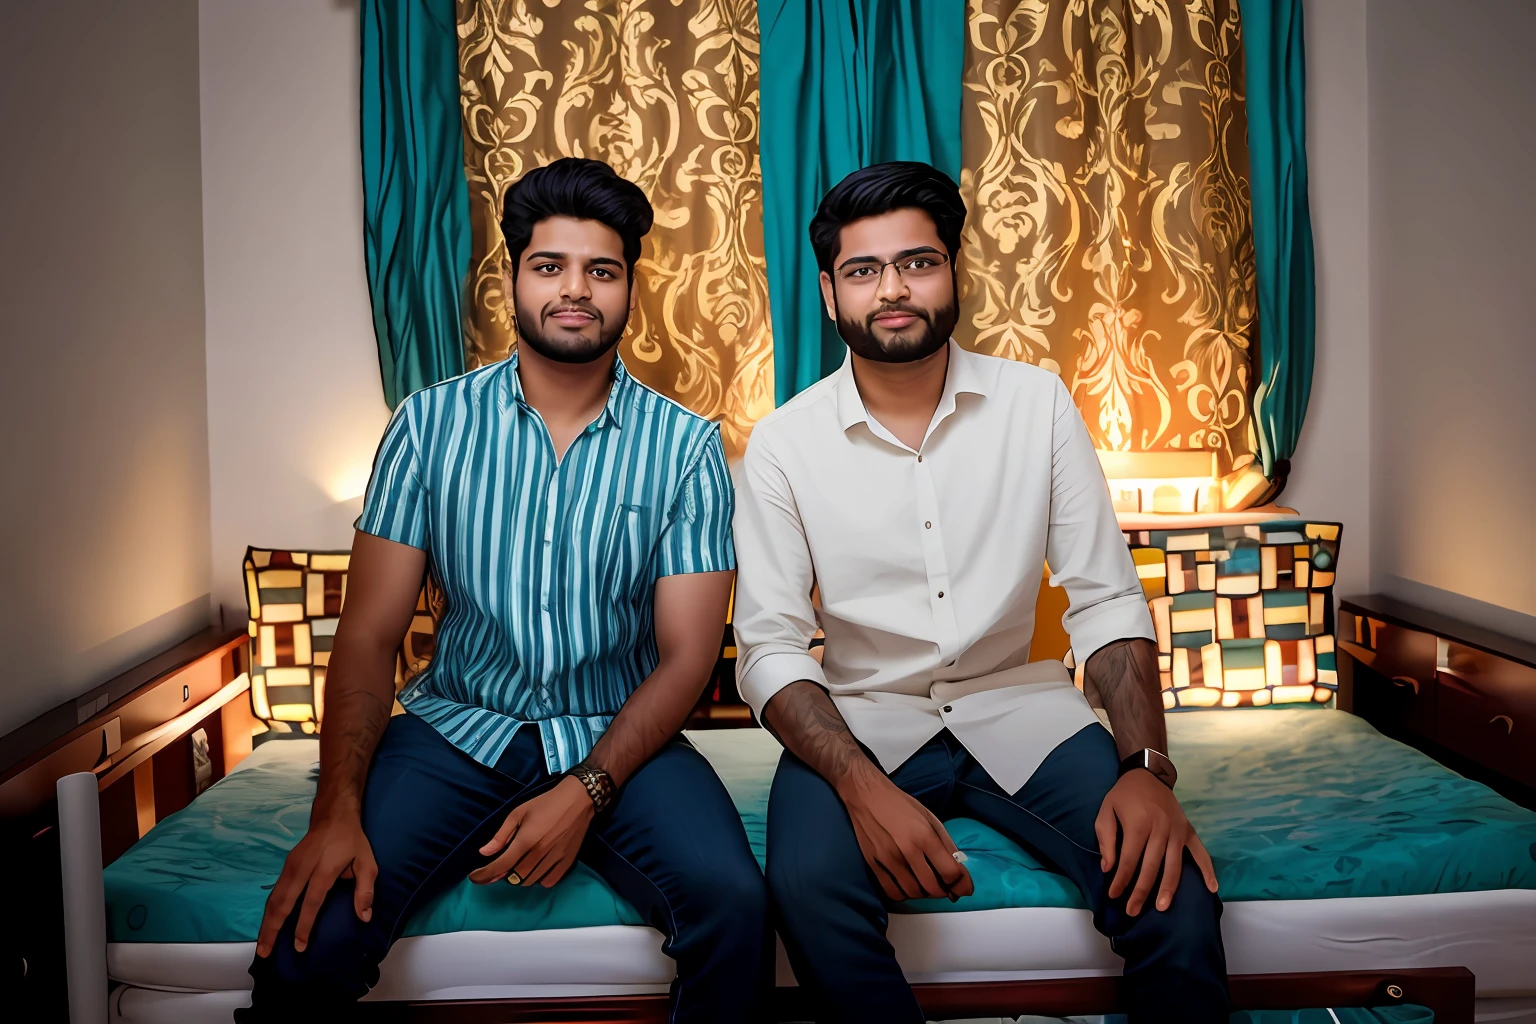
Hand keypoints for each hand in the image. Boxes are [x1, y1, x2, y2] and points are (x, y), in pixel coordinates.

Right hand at [256, 810, 377, 957]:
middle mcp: (302, 868)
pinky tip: (267, 925)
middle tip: (265, 953)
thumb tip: (364, 917)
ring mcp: (291, 866)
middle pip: (283, 902)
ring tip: (262, 945)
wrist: (333, 816)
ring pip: (273, 898)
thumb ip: (365, 890)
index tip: (299, 946)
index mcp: (324, 868)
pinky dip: (269, 911)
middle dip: (272, 929)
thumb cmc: (352, 841)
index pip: (311, 902)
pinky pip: (274, 892)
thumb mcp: (367, 862)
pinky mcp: (286, 866)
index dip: (303, 925)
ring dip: (266, 922)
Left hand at [469, 776, 594, 887]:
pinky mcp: (567, 862)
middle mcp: (539, 853)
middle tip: (502, 864)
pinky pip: (548, 882)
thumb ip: (501, 835)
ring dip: (519, 877)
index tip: (474, 878)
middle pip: (514, 877)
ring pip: (530, 881)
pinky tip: (537, 868)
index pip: (501, 865)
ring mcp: (555, 859)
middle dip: (503, 874)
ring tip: (519, 864)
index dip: (484, 874)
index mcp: (526, 840)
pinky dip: (538, 879)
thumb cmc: (546, 803)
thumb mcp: (519, 812)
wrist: (578, 799)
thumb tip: (484, 852)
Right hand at [836, 762, 974, 902]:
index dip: (960, 883)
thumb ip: (945, 843)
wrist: (866, 795)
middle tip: (945, 887)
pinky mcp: (873, 864)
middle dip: (944, 891)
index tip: (963, 886)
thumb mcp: (929, 817)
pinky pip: (892, 892)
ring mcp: (888, 859)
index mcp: (925, 835)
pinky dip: (904, 895)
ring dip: (924, 893)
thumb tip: (958, 867)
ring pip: (913, 893)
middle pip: (932, 888)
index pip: (950, 872)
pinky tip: (907, 885)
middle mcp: (907, 850)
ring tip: (926, 884)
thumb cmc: (899, 804)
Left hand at [1095, 769, 1217, 915]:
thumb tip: (1108, 868)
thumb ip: (1106, 840)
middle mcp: (1160, 830)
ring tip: (1162, 908)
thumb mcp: (1105, 811)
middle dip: (1141, 892)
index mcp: (1138, 825)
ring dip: (1168, 889)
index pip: (1128, 861)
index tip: (1113, 895)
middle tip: (1132, 911)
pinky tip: (1212, 888)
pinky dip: (1208, 870)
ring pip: (1174, 866)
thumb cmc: (1123, 795)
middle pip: (1151, 868)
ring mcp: (1177, 831)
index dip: (1121, 881)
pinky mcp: (1188, 830)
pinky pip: (1200, 852)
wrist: (1147, 774)